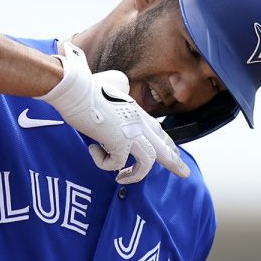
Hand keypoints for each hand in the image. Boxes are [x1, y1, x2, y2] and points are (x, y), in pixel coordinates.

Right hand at [36, 42, 189, 183]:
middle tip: (185, 174)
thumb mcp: (113, 82)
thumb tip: (122, 89)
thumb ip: (122, 88)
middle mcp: (138, 123)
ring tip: (120, 177)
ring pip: (148, 161)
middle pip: (163, 148)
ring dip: (135, 174)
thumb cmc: (88, 85)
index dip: (168, 145)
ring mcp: (130, 132)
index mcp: (136, 112)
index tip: (176, 155)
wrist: (76, 87)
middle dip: (175, 163)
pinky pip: (116, 164)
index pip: (158, 132)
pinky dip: (103, 163)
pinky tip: (92, 150)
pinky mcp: (118, 141)